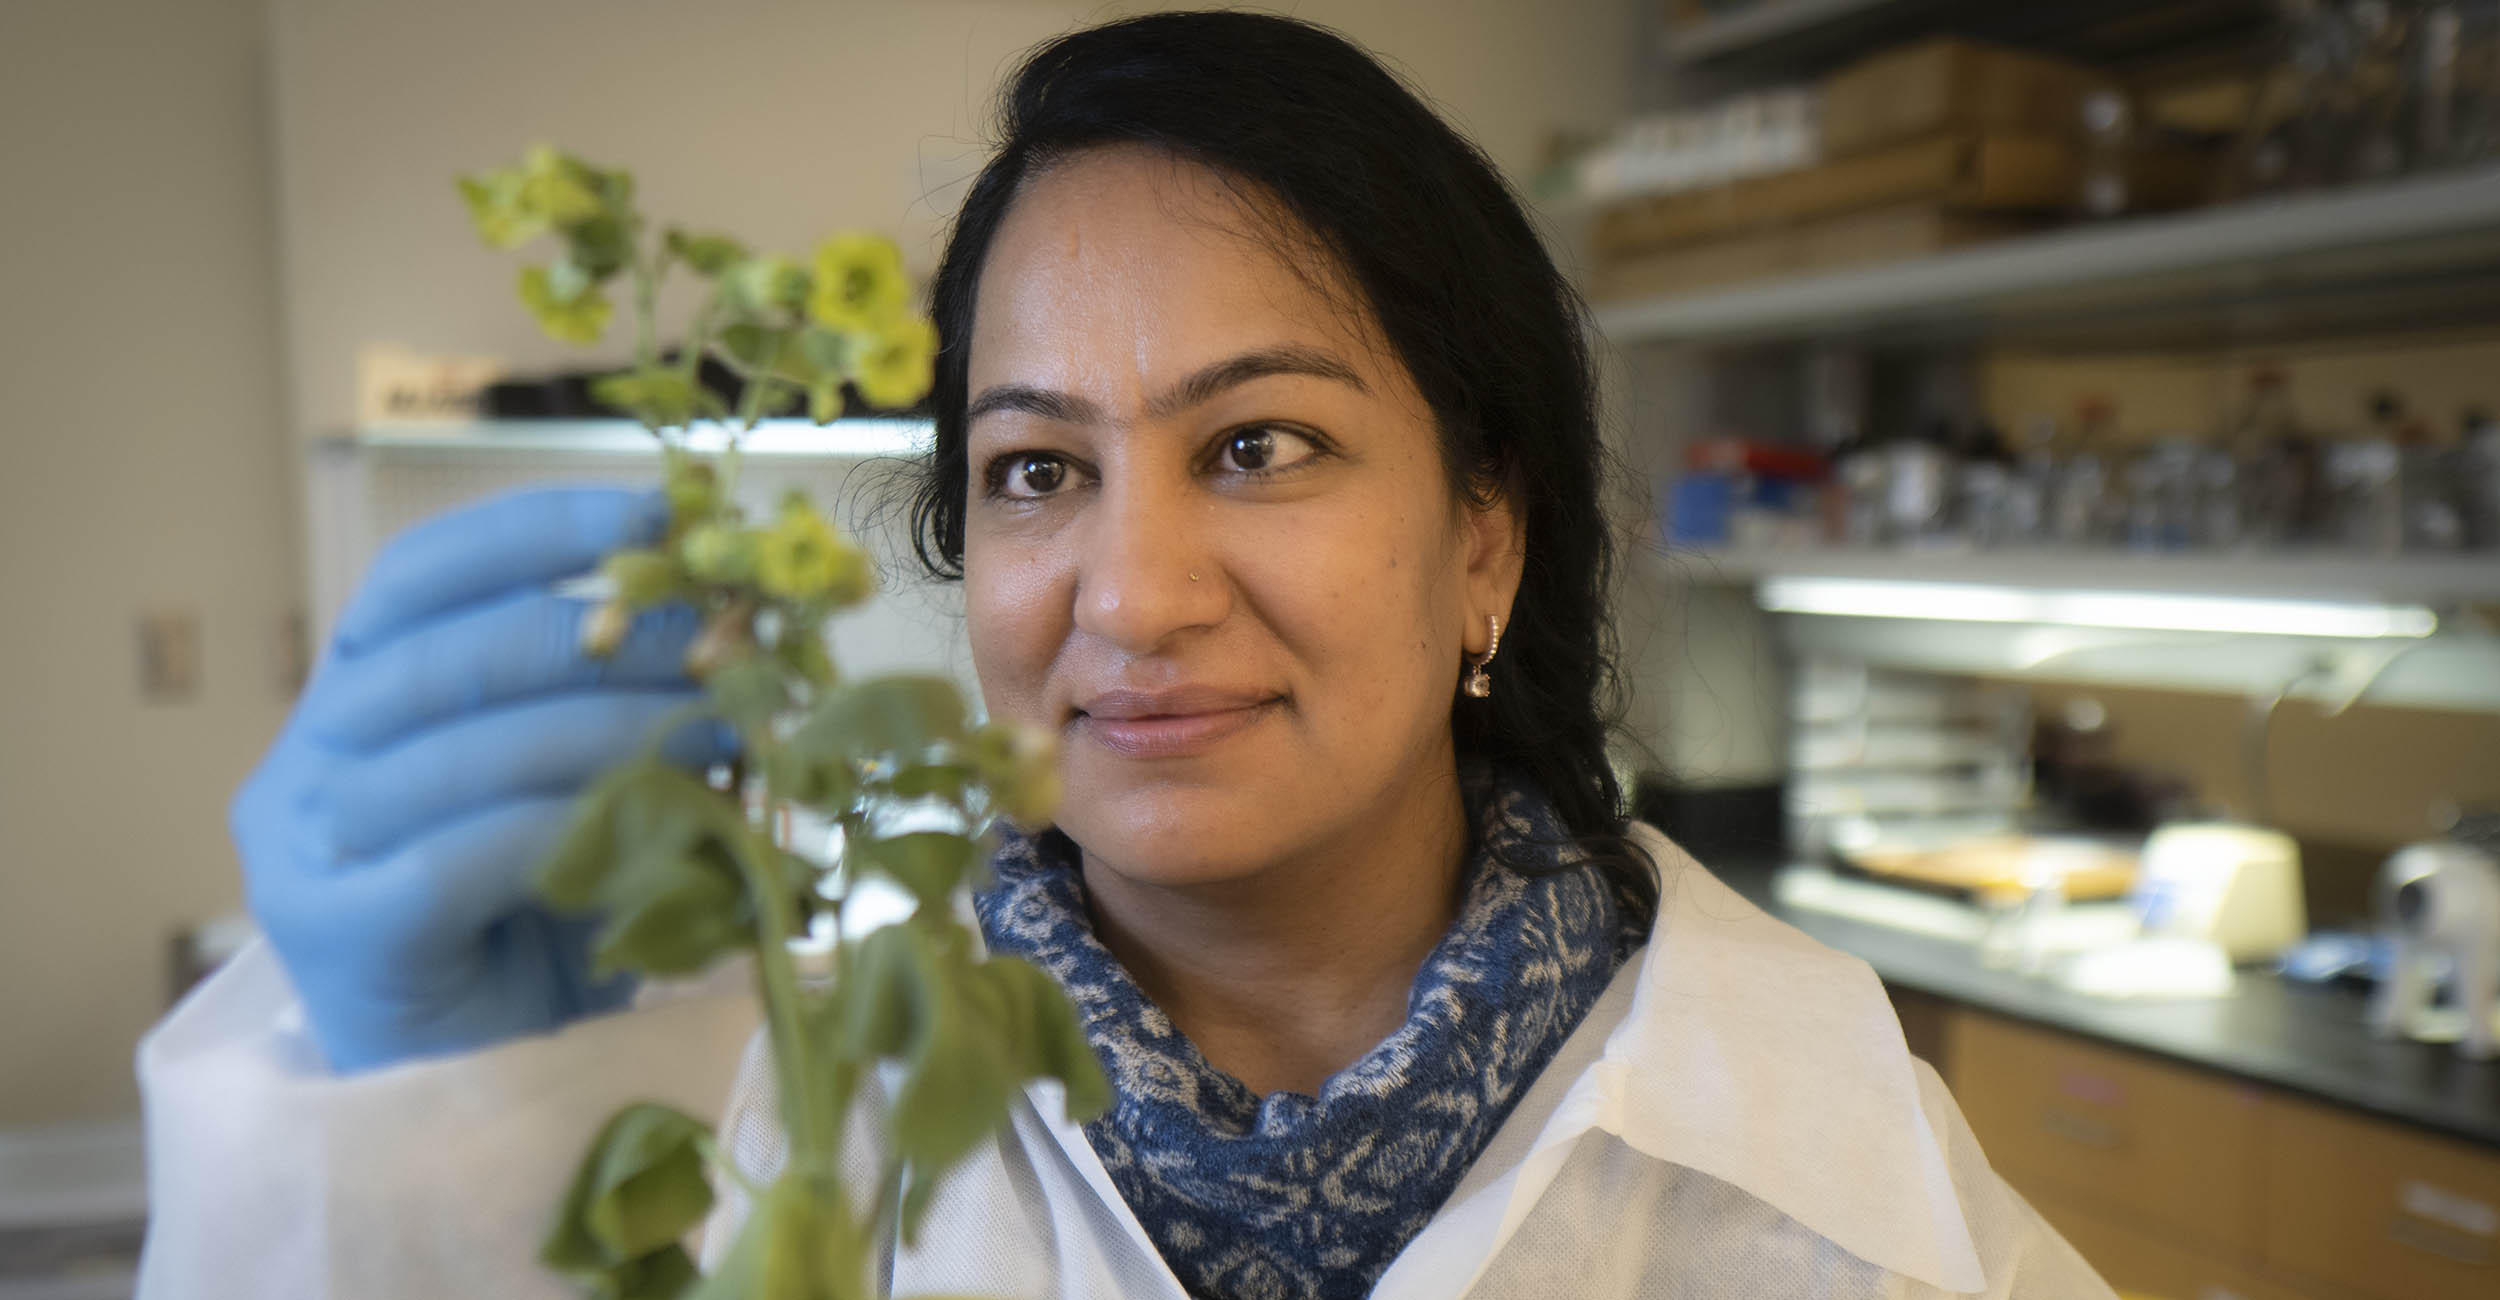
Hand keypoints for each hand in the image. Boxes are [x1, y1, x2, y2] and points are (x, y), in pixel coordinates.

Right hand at [231, 486, 734, 1071]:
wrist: (478, 1088)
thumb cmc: (537, 929)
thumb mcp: (581, 790)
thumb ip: (617, 709)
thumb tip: (737, 627)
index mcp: (353, 699)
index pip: (420, 576)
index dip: (538, 528)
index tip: (658, 511)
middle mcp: (306, 759)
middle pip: (452, 655)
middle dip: (604, 638)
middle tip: (722, 645)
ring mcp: (302, 846)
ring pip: (465, 751)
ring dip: (611, 731)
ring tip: (721, 729)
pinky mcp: (334, 929)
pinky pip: (461, 854)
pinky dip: (569, 829)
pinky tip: (653, 826)